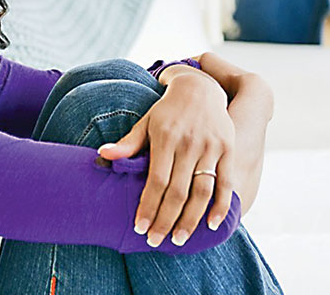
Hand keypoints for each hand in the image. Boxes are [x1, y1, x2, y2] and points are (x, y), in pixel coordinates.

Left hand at [97, 69, 233, 247]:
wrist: (199, 87)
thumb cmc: (167, 111)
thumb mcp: (146, 122)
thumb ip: (128, 143)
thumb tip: (102, 155)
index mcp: (165, 137)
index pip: (156, 181)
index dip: (148, 206)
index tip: (139, 228)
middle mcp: (189, 143)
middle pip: (177, 191)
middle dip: (166, 220)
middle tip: (155, 241)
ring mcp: (210, 146)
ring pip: (202, 191)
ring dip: (191, 220)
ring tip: (179, 240)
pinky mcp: (228, 149)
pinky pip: (226, 182)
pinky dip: (221, 206)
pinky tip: (212, 225)